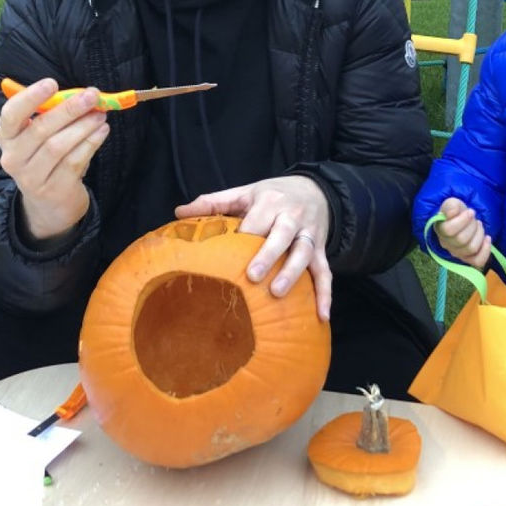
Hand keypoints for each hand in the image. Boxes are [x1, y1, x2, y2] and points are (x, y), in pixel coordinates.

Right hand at [0, 78, 108, 242]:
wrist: (50, 204)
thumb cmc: (48, 159)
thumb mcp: (42, 137)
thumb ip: (54, 116)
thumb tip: (85, 95)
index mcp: (7, 137)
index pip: (11, 115)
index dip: (30, 98)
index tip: (52, 83)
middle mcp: (13, 157)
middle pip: (40, 130)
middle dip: (69, 109)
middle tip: (92, 95)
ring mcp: (31, 177)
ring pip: (58, 146)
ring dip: (83, 126)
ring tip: (101, 114)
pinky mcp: (53, 190)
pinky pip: (74, 161)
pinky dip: (90, 143)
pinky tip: (102, 132)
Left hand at [175, 176, 331, 320]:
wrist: (316, 189)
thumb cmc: (272, 195)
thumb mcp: (244, 192)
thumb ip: (213, 202)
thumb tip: (179, 213)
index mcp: (270, 202)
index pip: (257, 220)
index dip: (245, 235)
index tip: (229, 254)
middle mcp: (292, 217)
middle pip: (283, 235)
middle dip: (269, 254)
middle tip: (253, 276)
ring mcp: (310, 235)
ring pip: (304, 253)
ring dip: (293, 273)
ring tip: (278, 292)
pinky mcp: (322, 250)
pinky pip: (325, 272)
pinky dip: (326, 294)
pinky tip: (321, 315)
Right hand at [434, 197, 491, 268]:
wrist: (461, 219)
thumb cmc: (456, 212)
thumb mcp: (452, 203)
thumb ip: (451, 206)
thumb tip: (452, 212)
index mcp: (440, 230)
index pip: (449, 230)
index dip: (463, 220)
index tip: (470, 212)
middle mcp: (446, 244)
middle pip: (462, 240)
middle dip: (472, 226)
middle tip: (474, 219)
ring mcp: (457, 253)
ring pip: (471, 249)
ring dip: (479, 234)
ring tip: (478, 226)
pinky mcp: (468, 258)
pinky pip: (478, 261)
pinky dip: (485, 250)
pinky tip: (487, 238)